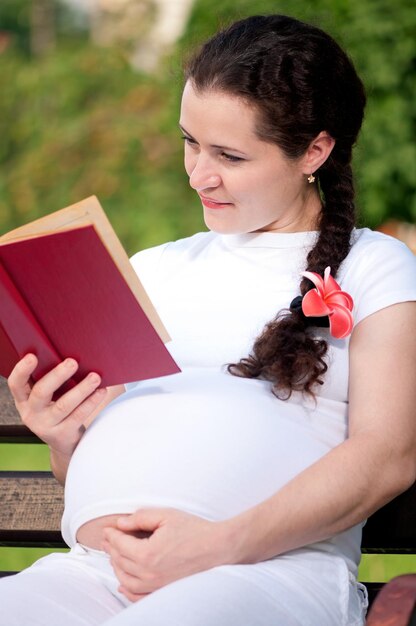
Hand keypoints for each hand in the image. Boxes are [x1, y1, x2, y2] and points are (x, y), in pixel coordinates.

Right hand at [8, 353, 105, 457]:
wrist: (63, 442)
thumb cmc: (55, 409)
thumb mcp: (46, 398)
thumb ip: (50, 380)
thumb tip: (71, 356)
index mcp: (23, 399)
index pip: (15, 384)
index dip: (21, 370)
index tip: (32, 356)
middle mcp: (31, 413)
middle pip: (41, 392)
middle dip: (57, 375)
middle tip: (73, 362)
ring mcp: (46, 426)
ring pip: (63, 405)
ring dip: (81, 389)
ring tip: (95, 377)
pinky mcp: (62, 434)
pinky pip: (78, 416)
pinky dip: (91, 402)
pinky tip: (101, 391)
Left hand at [102, 508, 231, 601]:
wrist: (217, 548)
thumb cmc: (195, 530)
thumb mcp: (166, 516)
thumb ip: (140, 518)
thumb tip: (121, 523)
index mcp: (147, 553)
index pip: (120, 544)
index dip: (112, 534)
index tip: (108, 528)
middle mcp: (149, 573)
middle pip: (120, 561)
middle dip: (111, 548)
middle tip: (108, 538)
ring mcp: (156, 585)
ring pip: (125, 579)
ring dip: (116, 566)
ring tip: (113, 554)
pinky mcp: (163, 591)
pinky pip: (138, 596)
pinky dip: (127, 590)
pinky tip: (123, 583)